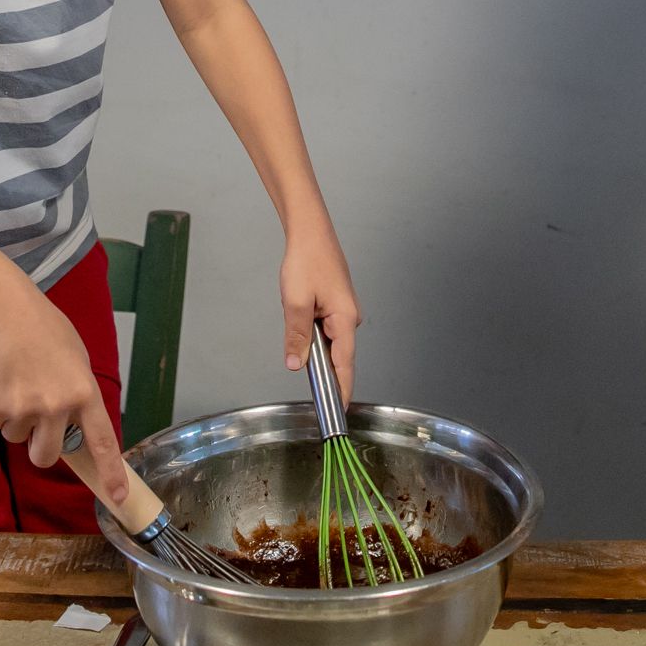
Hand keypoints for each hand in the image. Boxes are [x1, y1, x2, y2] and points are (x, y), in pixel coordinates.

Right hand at [0, 278, 124, 502]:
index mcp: (85, 393)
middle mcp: (57, 406)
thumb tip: (75, 432)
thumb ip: (79, 397)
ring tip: (18, 380)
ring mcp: (25, 408)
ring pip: (16, 437)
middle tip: (35, 418)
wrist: (6, 311)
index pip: (102, 442)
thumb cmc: (47, 332)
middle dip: (39, 446)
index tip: (119, 499)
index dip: (110, 473)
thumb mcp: (77, 362)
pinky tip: (1, 377)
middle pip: (46, 456)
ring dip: (15, 418)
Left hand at [279, 215, 360, 399]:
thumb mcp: (295, 302)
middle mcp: (349, 318)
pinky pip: (326, 330)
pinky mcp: (335, 305)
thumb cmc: (307, 260)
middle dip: (324, 372)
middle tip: (309, 385)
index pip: (345, 366)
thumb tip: (296, 364)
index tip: (338, 413)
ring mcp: (343, 312)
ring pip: (330, 343)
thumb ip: (297, 336)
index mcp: (345, 320)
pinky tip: (301, 326)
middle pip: (338, 357)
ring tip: (299, 338)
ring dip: (315, 349)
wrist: (310, 231)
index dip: (341, 391)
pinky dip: (315, 336)